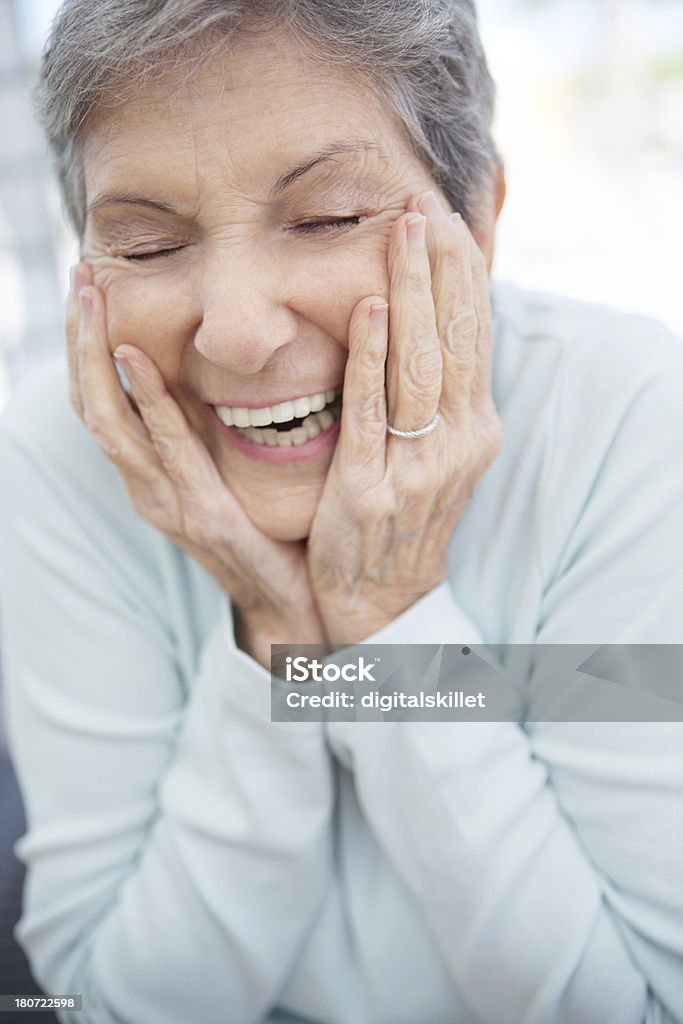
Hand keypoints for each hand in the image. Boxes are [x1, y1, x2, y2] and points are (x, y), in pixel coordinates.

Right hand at [66, 266, 326, 666]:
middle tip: (81, 277)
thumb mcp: (226, 472)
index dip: (86, 346)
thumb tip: (208, 366)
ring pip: (111, 423)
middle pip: (92, 405)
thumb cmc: (264, 534)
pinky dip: (148, 403)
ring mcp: (169, 503)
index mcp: (151, 474)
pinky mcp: (203, 516)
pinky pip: (168, 450)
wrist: (289, 603)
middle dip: (80, 340)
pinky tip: (137, 359)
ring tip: (93, 300)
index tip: (87, 286)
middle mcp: (147, 487)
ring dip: (97, 358)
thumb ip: (209, 427)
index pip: (101, 401)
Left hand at [307, 191, 501, 644]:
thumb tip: (432, 325)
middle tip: (423, 207)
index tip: (448, 222)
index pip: (474, 339)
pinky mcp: (371, 486)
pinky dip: (371, 356)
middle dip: (438, 271)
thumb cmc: (405, 513)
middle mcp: (457, 443)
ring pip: (418, 365)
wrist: (383, 595)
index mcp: (474, 429)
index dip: (463, 279)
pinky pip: (372, 411)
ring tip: (403, 235)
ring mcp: (417, 465)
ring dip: (411, 294)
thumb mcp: (437, 453)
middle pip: (450, 341)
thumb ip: (439, 395)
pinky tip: (369, 309)